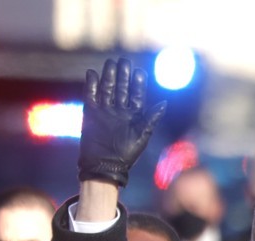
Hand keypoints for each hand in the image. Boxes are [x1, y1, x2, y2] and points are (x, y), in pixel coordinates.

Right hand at [78, 57, 165, 187]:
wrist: (105, 164)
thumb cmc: (127, 153)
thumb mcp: (142, 135)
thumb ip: (151, 118)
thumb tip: (164, 102)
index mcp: (134, 115)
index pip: (136, 95)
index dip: (138, 83)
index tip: (140, 72)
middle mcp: (119, 110)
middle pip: (121, 88)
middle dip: (123, 75)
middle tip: (124, 61)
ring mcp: (105, 110)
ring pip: (107, 88)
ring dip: (109, 76)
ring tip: (111, 63)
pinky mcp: (90, 112)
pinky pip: (90, 94)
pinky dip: (91, 84)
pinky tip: (92, 73)